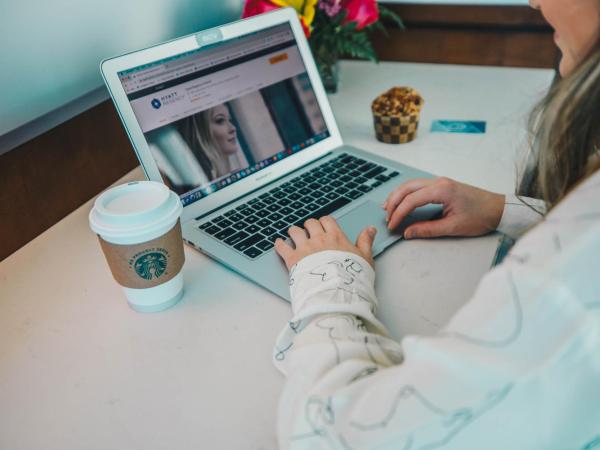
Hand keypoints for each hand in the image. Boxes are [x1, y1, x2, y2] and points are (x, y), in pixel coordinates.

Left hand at [274, 216, 376, 270]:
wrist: (336, 291)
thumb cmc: (352, 277)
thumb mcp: (365, 258)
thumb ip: (365, 242)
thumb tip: (370, 230)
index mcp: (336, 237)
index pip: (327, 220)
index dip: (324, 222)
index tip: (324, 227)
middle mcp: (319, 239)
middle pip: (310, 223)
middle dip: (309, 226)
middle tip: (309, 232)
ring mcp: (305, 248)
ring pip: (295, 231)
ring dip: (294, 232)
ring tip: (294, 235)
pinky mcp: (293, 259)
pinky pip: (282, 247)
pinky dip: (279, 244)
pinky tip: (279, 243)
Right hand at [383, 177, 504, 238]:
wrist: (498, 209)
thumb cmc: (481, 216)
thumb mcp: (453, 227)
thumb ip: (427, 230)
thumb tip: (408, 232)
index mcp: (442, 190)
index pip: (411, 200)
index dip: (399, 213)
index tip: (392, 225)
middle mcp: (439, 182)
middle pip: (407, 188)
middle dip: (393, 202)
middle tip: (386, 217)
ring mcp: (440, 182)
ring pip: (411, 185)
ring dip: (398, 196)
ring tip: (388, 208)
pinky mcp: (442, 185)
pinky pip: (418, 186)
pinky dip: (407, 194)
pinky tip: (402, 202)